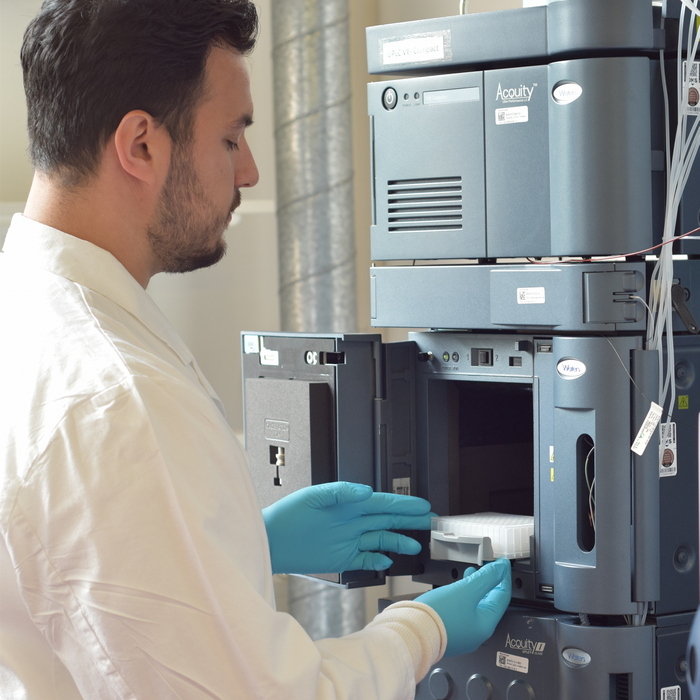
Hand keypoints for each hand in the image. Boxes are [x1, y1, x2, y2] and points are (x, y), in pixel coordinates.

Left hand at [262, 482, 432, 574]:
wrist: (270, 540)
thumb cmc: (287, 515)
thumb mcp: (314, 496)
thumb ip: (342, 492)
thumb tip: (365, 491)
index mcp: (347, 504)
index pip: (382, 503)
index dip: (403, 504)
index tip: (421, 505)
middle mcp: (351, 521)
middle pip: (387, 520)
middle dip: (409, 520)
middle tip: (429, 521)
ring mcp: (348, 540)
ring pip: (380, 539)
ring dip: (398, 541)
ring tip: (415, 544)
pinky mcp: (342, 558)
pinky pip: (365, 559)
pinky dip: (377, 560)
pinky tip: (387, 559)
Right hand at [417, 559, 511, 656]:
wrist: (412, 631)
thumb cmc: (439, 616)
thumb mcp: (466, 591)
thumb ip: (485, 578)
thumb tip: (500, 569)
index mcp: (485, 625)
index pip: (502, 597)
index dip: (503, 577)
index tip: (503, 564)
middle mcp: (475, 632)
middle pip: (489, 602)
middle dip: (489, 581)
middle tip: (490, 567)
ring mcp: (461, 632)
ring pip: (474, 605)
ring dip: (475, 586)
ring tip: (471, 571)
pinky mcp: (448, 629)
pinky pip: (462, 609)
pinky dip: (463, 594)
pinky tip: (456, 586)